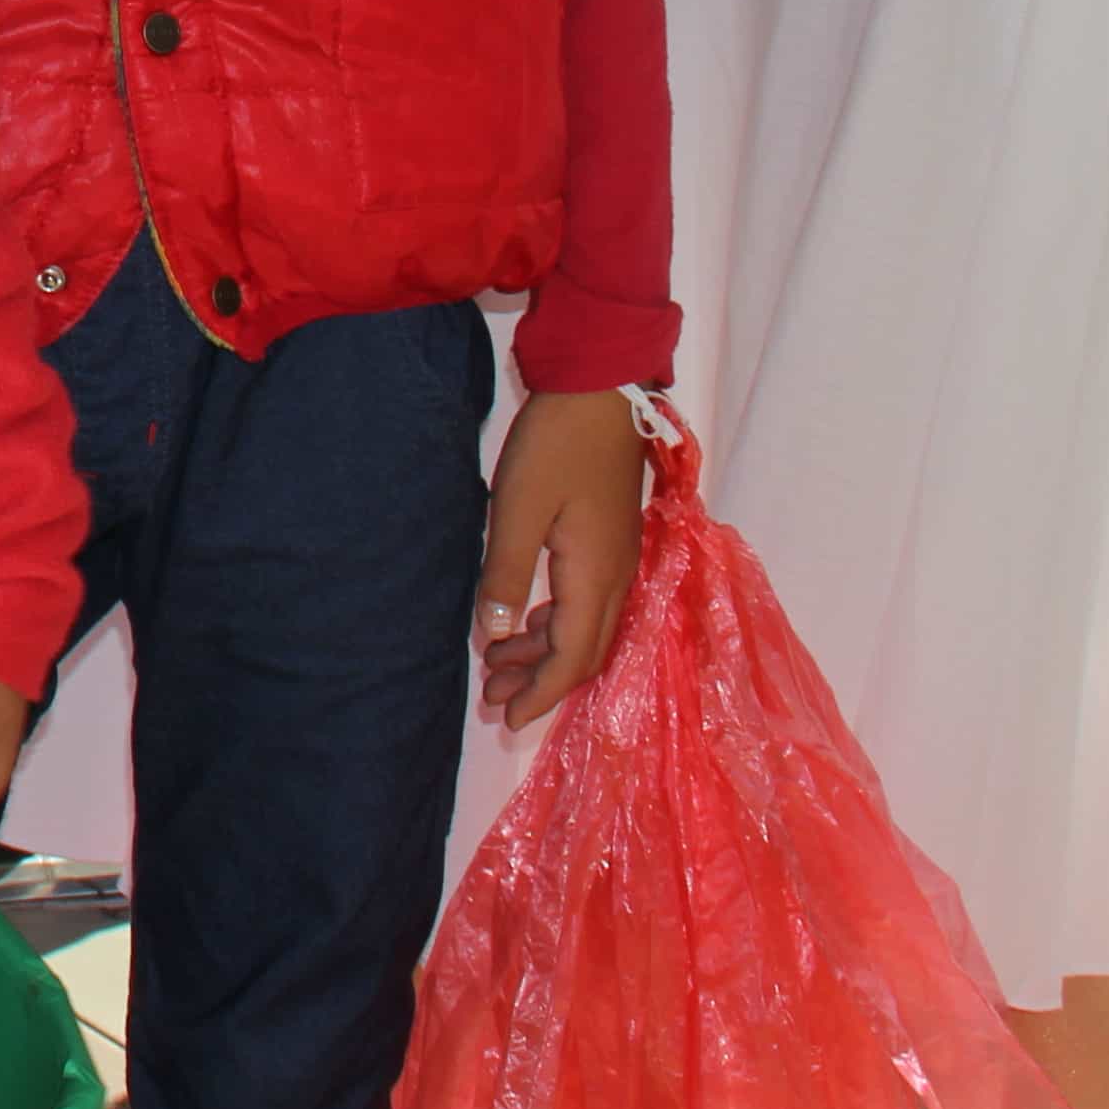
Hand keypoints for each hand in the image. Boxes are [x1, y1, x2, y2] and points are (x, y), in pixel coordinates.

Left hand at [475, 386, 649, 727]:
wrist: (600, 389)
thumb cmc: (555, 444)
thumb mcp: (517, 509)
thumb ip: (506, 575)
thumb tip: (496, 637)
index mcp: (596, 577)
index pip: (572, 658)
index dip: (541, 694)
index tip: (506, 719)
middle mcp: (617, 578)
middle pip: (584, 653)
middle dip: (539, 683)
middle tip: (491, 699)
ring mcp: (618, 560)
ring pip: (586, 629)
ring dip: (543, 653)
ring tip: (494, 665)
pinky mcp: (609, 542)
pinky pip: (586, 604)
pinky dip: (554, 623)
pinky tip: (523, 623)